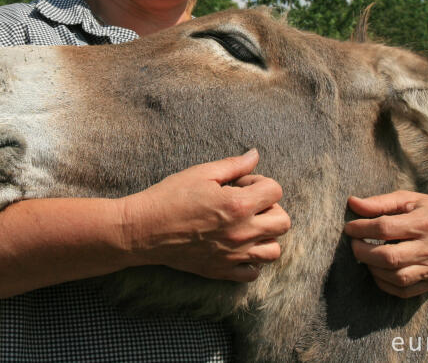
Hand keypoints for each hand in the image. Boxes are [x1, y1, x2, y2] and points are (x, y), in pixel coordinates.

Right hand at [118, 149, 291, 282]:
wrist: (144, 229)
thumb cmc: (170, 196)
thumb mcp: (202, 173)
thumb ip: (234, 165)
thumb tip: (255, 155)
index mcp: (238, 204)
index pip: (276, 191)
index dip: (261, 183)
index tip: (242, 184)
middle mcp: (242, 232)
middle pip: (283, 222)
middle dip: (270, 208)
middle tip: (248, 204)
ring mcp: (234, 255)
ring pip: (274, 250)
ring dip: (266, 236)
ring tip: (246, 226)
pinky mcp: (222, 271)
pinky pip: (253, 272)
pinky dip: (251, 260)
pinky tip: (237, 246)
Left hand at [343, 191, 427, 297]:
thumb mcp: (411, 199)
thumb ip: (381, 202)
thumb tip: (352, 203)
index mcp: (424, 224)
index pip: (385, 228)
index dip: (361, 228)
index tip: (349, 228)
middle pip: (389, 257)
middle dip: (363, 251)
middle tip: (354, 244)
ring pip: (396, 278)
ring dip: (373, 269)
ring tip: (365, 256)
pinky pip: (404, 291)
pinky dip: (385, 284)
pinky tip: (377, 271)